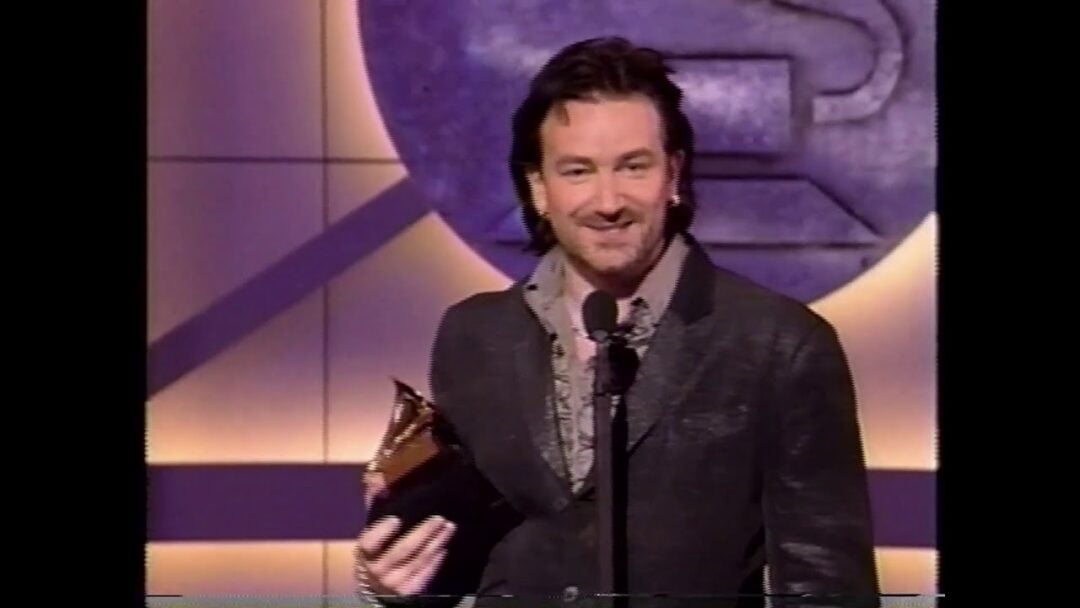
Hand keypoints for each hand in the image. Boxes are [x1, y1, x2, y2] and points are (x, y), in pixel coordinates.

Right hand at [354, 472, 456, 595]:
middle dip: (423, 533)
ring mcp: (393, 582)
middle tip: (440, 518)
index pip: (370, 542)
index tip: (397, 519)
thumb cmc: (376, 548)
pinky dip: (435, 562)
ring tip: (450, 527)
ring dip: (435, 543)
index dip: (382, 532)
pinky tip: (444, 548)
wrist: (375, 584)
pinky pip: (424, 576)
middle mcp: (377, 569)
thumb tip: (377, 478)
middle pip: (402, 551)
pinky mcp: (408, 592)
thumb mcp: (372, 526)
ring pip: (417, 562)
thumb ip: (374, 501)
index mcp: (365, 551)